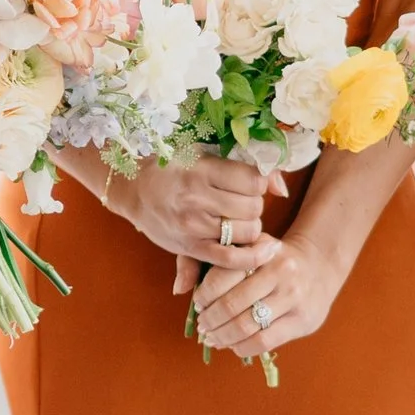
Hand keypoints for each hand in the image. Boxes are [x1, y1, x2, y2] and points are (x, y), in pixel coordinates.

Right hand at [106, 149, 282, 262]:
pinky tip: (265, 250)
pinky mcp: (191, 248)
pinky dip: (253, 257)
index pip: (253, 180)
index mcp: (201, 169)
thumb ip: (243, 168)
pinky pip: (232, 259)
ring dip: (250, 226)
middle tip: (240, 202)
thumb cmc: (171, 168)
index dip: (259, 182)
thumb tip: (282, 188)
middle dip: (254, 204)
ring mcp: (194, 226)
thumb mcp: (202, 155)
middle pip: (253, 206)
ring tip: (236, 219)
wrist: (133, 189)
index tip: (250, 182)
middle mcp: (198, 198)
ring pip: (248, 231)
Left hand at [190, 226, 345, 359]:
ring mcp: (293, 297)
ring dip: (222, 337)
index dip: (203, 296)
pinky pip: (263, 342)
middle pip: (231, 305)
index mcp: (260, 250)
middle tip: (203, 326)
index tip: (198, 304)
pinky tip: (233, 345)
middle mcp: (279, 271)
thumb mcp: (245, 248)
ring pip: (246, 326)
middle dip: (210, 320)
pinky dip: (241, 347)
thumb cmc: (269, 259)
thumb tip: (179, 289)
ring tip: (213, 338)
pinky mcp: (302, 320)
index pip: (221, 277)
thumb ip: (208, 260)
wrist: (318, 265)